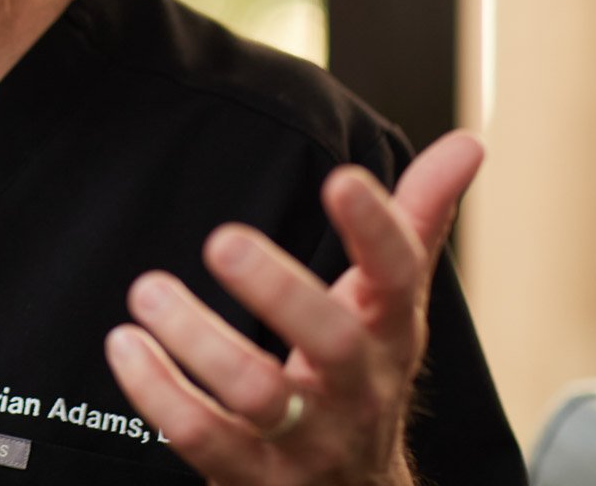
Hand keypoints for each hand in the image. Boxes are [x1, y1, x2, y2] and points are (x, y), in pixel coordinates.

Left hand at [103, 131, 484, 484]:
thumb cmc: (362, 374)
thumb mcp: (394, 304)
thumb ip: (417, 221)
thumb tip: (469, 142)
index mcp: (389, 331)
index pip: (399, 276)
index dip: (376, 230)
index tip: (340, 180)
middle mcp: (357, 386)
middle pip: (332, 341)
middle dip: (280, 291)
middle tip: (222, 240)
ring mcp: (307, 437)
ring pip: (260, 395)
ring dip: (199, 340)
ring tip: (147, 291)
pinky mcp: (253, 473)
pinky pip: (204, 438)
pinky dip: (158, 393)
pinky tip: (125, 345)